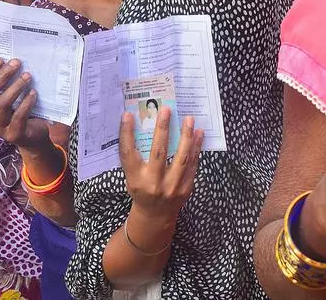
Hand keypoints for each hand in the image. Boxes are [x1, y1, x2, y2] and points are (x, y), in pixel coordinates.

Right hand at [0, 58, 50, 151]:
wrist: (32, 139)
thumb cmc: (19, 114)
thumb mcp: (8, 101)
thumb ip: (4, 87)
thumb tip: (11, 63)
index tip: (0, 59)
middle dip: (2, 75)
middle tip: (16, 63)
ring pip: (2, 104)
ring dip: (15, 87)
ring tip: (27, 76)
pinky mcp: (14, 135)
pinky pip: (18, 116)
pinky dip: (26, 102)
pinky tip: (33, 93)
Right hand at [119, 106, 203, 223]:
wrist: (155, 216)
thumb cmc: (141, 190)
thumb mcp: (131, 176)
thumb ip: (134, 156)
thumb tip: (139, 123)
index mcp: (135, 180)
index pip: (128, 153)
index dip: (127, 133)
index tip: (128, 115)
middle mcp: (153, 184)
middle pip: (158, 152)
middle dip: (163, 129)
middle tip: (166, 109)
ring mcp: (171, 187)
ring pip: (181, 157)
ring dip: (186, 136)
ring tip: (188, 119)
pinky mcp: (186, 188)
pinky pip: (193, 164)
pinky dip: (197, 148)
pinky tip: (199, 133)